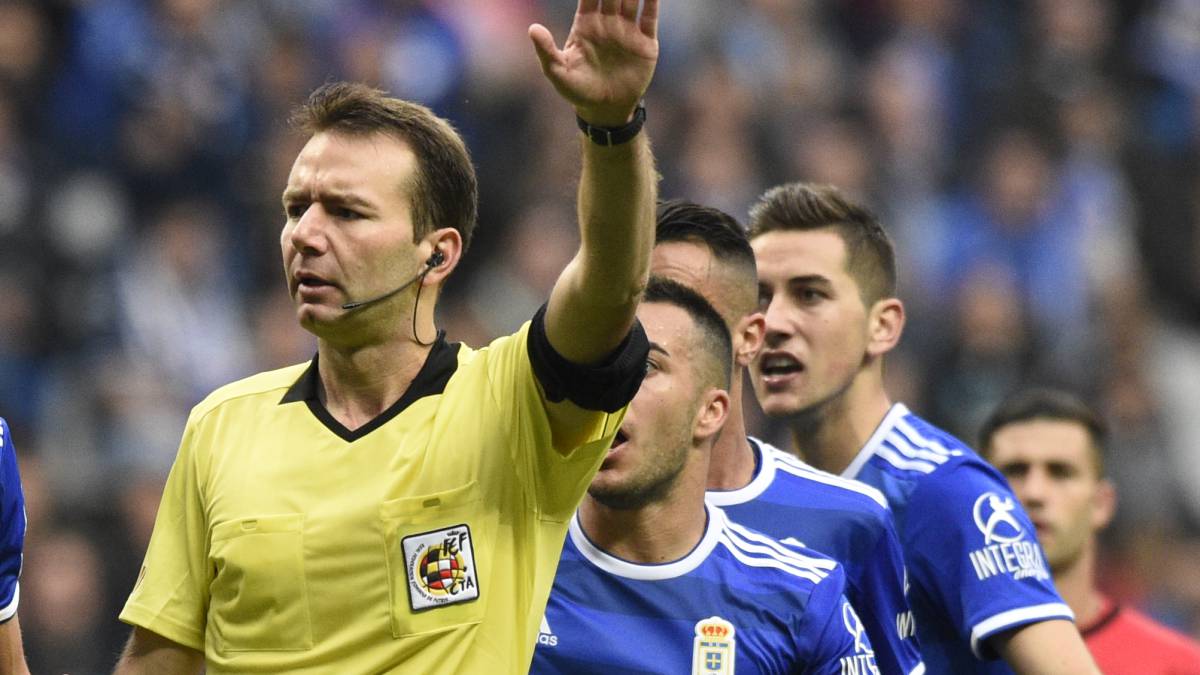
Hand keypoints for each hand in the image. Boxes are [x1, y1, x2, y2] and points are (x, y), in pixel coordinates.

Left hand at [529, 0, 658, 126]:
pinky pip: (650, 17)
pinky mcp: (645, 43)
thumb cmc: (577, 91)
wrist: (605, 111)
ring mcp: (627, 31)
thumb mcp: (557, 72)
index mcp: (586, 24)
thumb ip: (546, 50)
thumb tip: (532, 28)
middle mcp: (608, 22)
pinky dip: (653, 1)